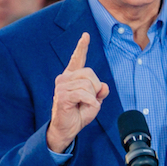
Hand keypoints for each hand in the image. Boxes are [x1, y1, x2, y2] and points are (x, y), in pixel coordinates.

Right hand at [47, 33, 108, 151]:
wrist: (67, 129)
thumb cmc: (78, 114)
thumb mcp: (94, 102)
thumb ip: (100, 92)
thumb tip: (104, 86)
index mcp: (72, 77)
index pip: (77, 59)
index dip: (82, 47)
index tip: (86, 35)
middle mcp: (64, 78)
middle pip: (90, 73)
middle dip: (95, 88)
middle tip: (89, 100)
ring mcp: (62, 86)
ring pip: (88, 85)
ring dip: (92, 98)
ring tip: (83, 105)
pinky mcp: (62, 95)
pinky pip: (84, 94)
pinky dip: (90, 103)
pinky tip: (84, 108)